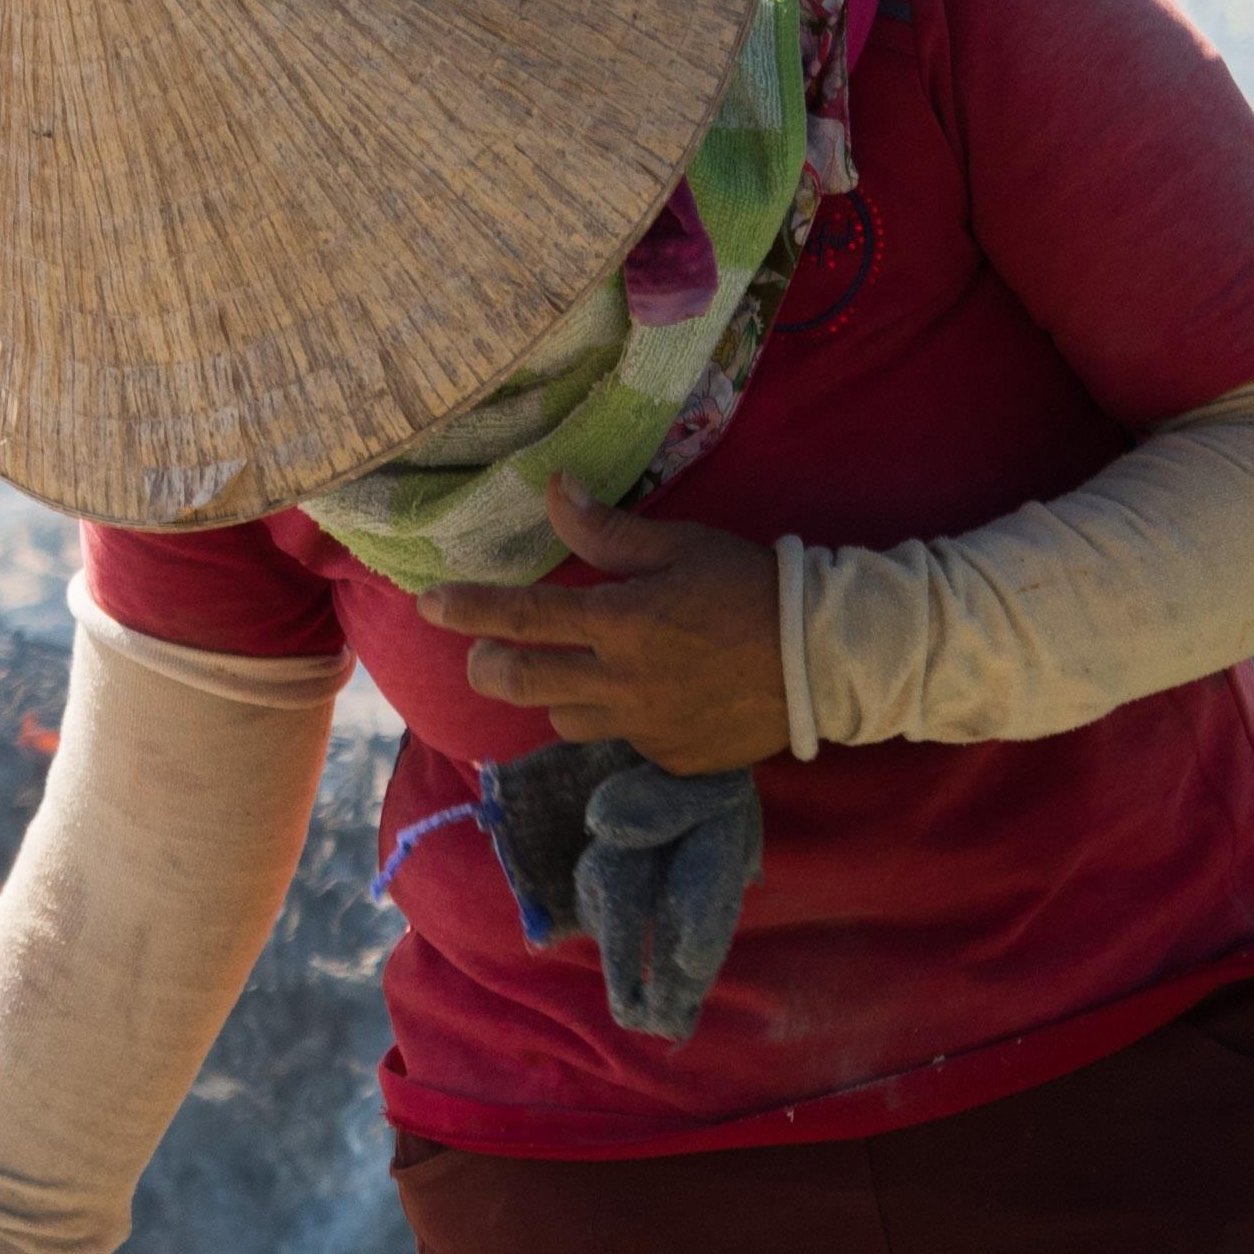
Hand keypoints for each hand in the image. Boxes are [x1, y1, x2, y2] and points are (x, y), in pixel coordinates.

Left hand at [414, 486, 791, 773]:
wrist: (824, 660)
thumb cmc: (750, 588)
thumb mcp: (681, 546)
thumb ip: (608, 531)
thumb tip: (552, 491)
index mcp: (622, 623)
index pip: (525, 617)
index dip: (470, 610)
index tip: (429, 605)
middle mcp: (621, 683)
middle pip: (522, 685)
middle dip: (489, 667)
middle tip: (486, 655)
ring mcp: (644, 729)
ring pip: (566, 719)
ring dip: (558, 694)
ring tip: (581, 670)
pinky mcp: (669, 762)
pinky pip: (621, 742)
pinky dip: (620, 719)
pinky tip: (651, 695)